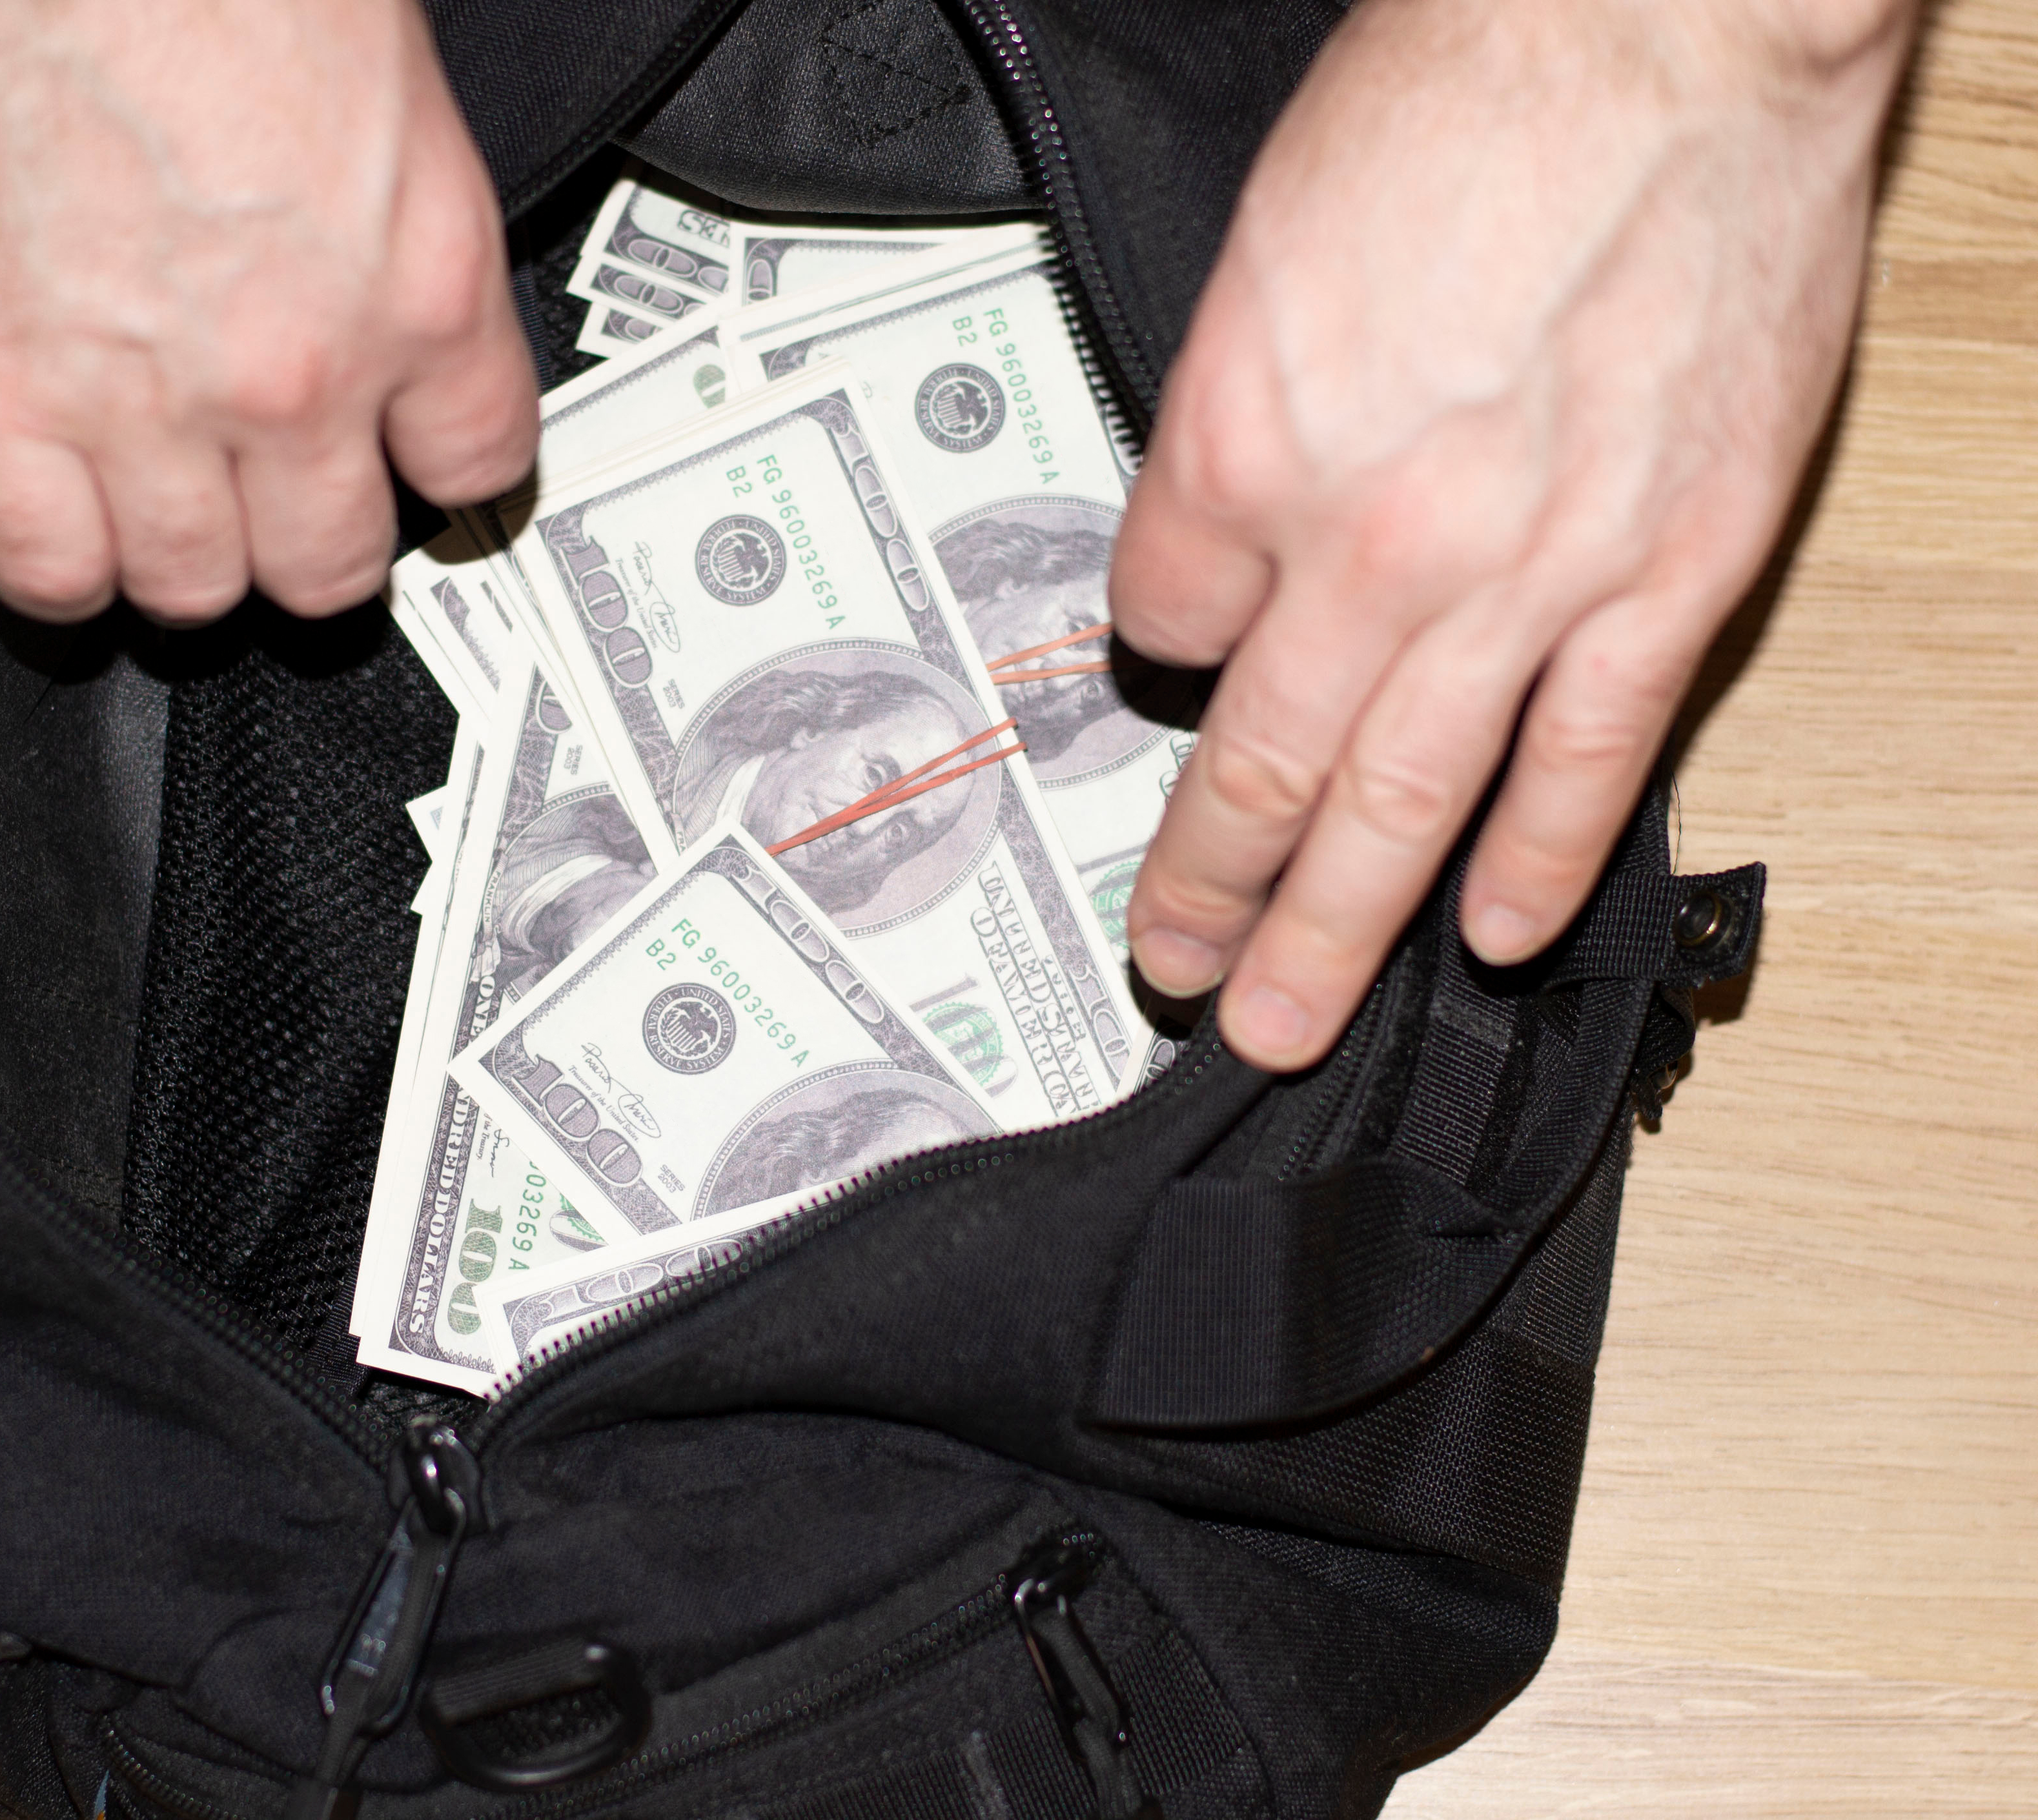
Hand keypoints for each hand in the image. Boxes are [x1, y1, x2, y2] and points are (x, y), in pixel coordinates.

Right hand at [0, 0, 537, 623]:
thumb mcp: (375, 68)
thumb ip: (393, 200)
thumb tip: (384, 236)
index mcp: (419, 280)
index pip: (475, 465)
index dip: (438, 473)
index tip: (413, 468)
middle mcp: (298, 372)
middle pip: (331, 563)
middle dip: (312, 541)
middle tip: (284, 504)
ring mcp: (143, 406)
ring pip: (193, 588)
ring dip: (190, 563)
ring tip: (174, 509)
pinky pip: (46, 569)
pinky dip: (62, 569)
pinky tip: (70, 526)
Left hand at [1114, 0, 1914, 1069]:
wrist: (1672, 19)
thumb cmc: (1473, 93)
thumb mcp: (1265, 254)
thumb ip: (1232, 424)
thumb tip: (1215, 544)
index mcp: (1245, 448)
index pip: (1161, 620)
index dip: (1155, 662)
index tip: (1168, 684)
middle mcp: (1370, 536)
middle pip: (1258, 764)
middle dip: (1210, 893)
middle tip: (1177, 977)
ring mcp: (1528, 572)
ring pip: (1403, 803)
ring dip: (1338, 931)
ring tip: (1284, 1018)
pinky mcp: (1671, 573)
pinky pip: (1587, 760)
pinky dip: (1536, 861)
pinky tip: (1497, 934)